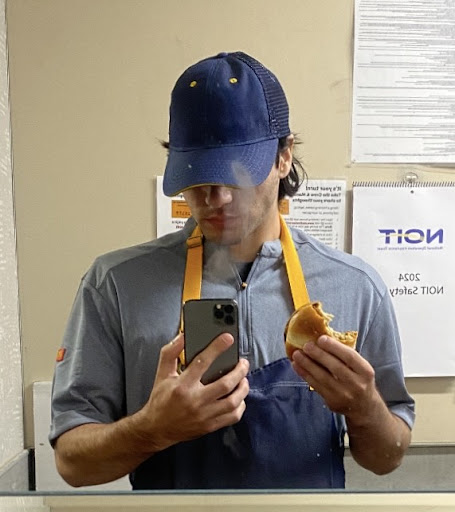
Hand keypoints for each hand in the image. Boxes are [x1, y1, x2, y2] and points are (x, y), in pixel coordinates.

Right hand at [133, 332, 249, 452]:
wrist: (156, 429)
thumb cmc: (160, 399)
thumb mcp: (162, 373)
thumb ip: (171, 352)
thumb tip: (183, 336)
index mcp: (182, 386)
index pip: (202, 362)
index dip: (217, 348)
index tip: (228, 338)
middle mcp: (195, 401)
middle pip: (225, 384)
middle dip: (239, 371)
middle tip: (243, 363)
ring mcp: (203, 416)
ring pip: (232, 402)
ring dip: (243, 388)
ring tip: (244, 379)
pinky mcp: (209, 426)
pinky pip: (232, 417)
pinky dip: (240, 406)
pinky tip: (239, 397)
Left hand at [291, 335, 376, 419]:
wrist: (364, 407)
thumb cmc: (359, 380)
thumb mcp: (360, 368)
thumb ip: (346, 356)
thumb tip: (322, 339)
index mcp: (365, 372)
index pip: (350, 357)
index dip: (335, 347)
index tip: (321, 338)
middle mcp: (356, 384)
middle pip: (335, 367)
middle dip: (319, 355)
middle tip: (306, 345)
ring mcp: (343, 394)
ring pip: (323, 377)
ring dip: (307, 364)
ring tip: (296, 354)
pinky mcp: (332, 401)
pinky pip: (316, 385)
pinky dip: (305, 374)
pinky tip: (297, 365)